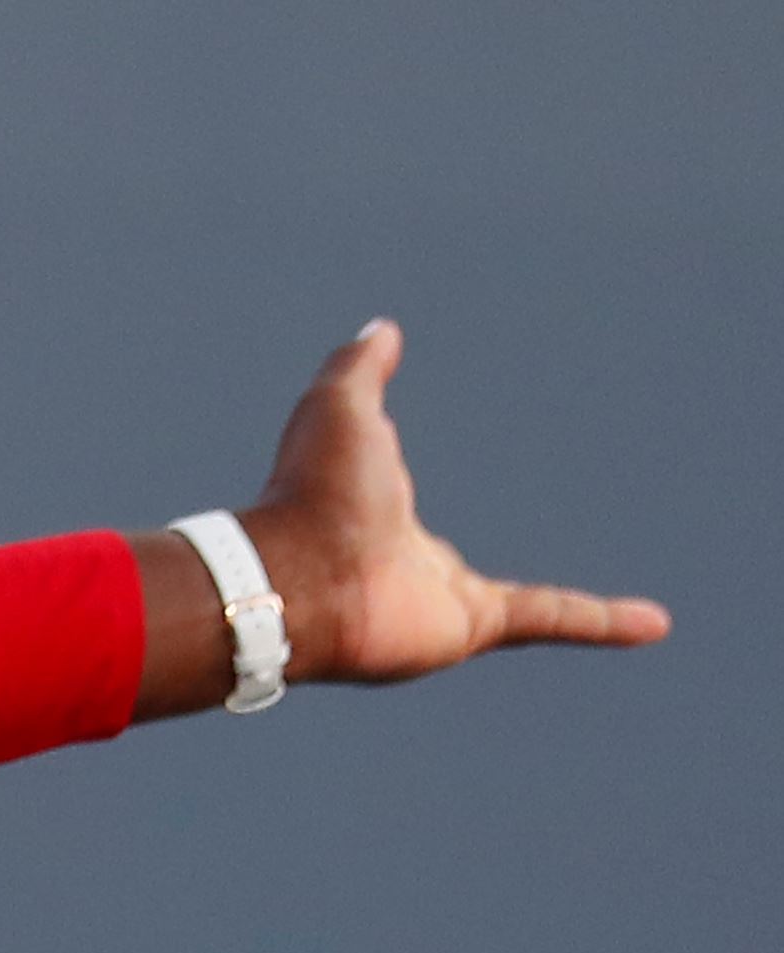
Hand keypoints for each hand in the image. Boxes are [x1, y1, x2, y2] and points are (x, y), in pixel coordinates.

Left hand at [136, 321, 667, 714]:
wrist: (300, 575)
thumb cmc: (313, 492)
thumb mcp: (338, 408)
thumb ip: (359, 369)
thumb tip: (381, 327)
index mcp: (372, 513)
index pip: (394, 499)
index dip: (392, 477)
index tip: (394, 468)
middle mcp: (407, 567)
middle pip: (448, 569)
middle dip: (458, 578)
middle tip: (493, 593)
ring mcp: (441, 602)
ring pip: (527, 605)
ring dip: (576, 615)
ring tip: (629, 621)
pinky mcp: (472, 624)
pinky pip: (551, 617)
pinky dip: (602, 621)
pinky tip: (653, 625)